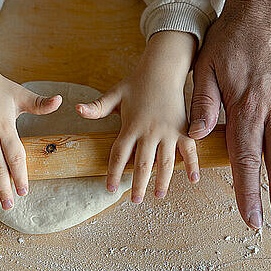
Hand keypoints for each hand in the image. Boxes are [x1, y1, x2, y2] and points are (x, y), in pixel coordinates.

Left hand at [76, 31, 198, 202]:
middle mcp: (149, 131)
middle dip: (138, 184)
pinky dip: (192, 165)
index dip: (113, 173)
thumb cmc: (136, 83)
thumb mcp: (115, 94)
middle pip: (142, 164)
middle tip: (135, 201)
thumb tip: (77, 109)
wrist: (163, 69)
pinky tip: (193, 180)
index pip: (119, 154)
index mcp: (131, 125)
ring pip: (165, 162)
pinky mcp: (183, 129)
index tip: (110, 188)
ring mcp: (168, 131)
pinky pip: (189, 150)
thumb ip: (97, 107)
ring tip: (158, 195)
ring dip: (162, 181)